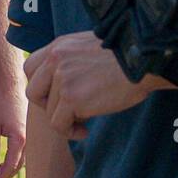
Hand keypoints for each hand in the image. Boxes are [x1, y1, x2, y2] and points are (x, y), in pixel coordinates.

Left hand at [0, 71, 26, 177]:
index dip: (2, 176)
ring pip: (24, 160)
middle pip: (19, 166)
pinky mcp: (31, 133)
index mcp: (19, 139)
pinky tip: (4, 159)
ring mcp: (32, 137)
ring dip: (11, 167)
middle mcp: (29, 140)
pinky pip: (26, 151)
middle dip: (6, 175)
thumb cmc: (1, 104)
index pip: (11, 164)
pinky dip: (16, 158)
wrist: (13, 87)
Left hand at [24, 31, 159, 139]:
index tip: (57, 95)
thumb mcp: (90, 48)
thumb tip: (61, 84)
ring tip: (83, 122)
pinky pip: (58, 124)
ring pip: (48, 111)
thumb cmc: (127, 58)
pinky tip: (84, 131)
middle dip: (47, 105)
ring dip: (64, 120)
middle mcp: (55, 59)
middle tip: (67, 112)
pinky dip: (70, 132)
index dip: (41, 85)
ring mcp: (62, 78)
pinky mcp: (71, 98)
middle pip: (33, 90)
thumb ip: (71, 60)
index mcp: (59, 45)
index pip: (30, 67)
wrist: (146, 61)